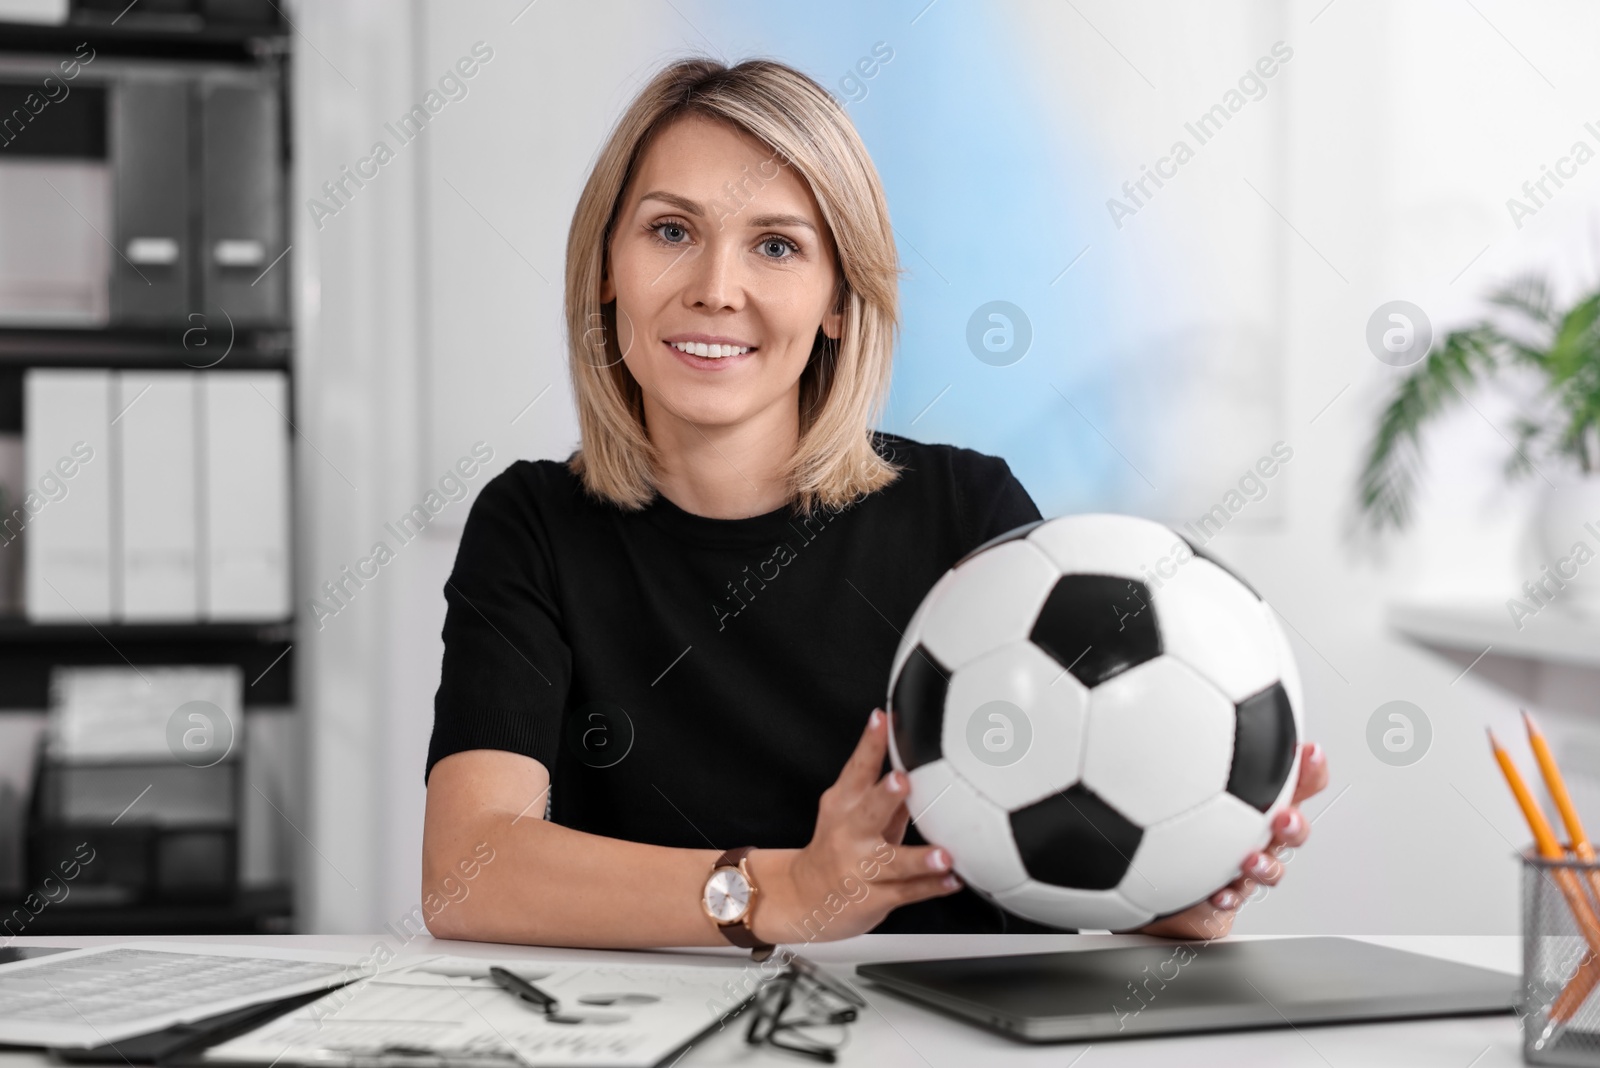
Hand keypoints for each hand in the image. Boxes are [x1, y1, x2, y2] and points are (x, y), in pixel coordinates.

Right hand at [749, 708, 961, 943]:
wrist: (804, 897)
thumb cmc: (838, 848)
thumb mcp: (854, 813)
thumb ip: (886, 792)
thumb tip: (919, 764)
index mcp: (843, 804)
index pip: (857, 768)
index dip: (870, 742)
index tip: (882, 719)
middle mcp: (849, 833)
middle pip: (868, 811)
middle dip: (884, 795)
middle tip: (902, 780)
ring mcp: (860, 867)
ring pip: (890, 861)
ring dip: (918, 857)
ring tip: (942, 855)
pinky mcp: (872, 897)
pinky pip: (905, 892)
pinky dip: (930, 887)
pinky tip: (950, 882)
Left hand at [1132, 741, 1328, 939]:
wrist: (1168, 879)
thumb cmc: (1182, 824)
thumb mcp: (1186, 782)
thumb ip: (1188, 751)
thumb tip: (1171, 711)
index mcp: (1258, 801)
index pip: (1296, 784)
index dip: (1310, 770)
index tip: (1310, 752)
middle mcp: (1259, 833)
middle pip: (1293, 829)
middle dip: (1295, 824)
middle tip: (1284, 818)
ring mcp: (1247, 866)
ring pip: (1272, 868)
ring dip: (1267, 866)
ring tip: (1250, 861)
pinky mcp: (1229, 894)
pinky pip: (1235, 898)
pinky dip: (1229, 896)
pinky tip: (1219, 893)